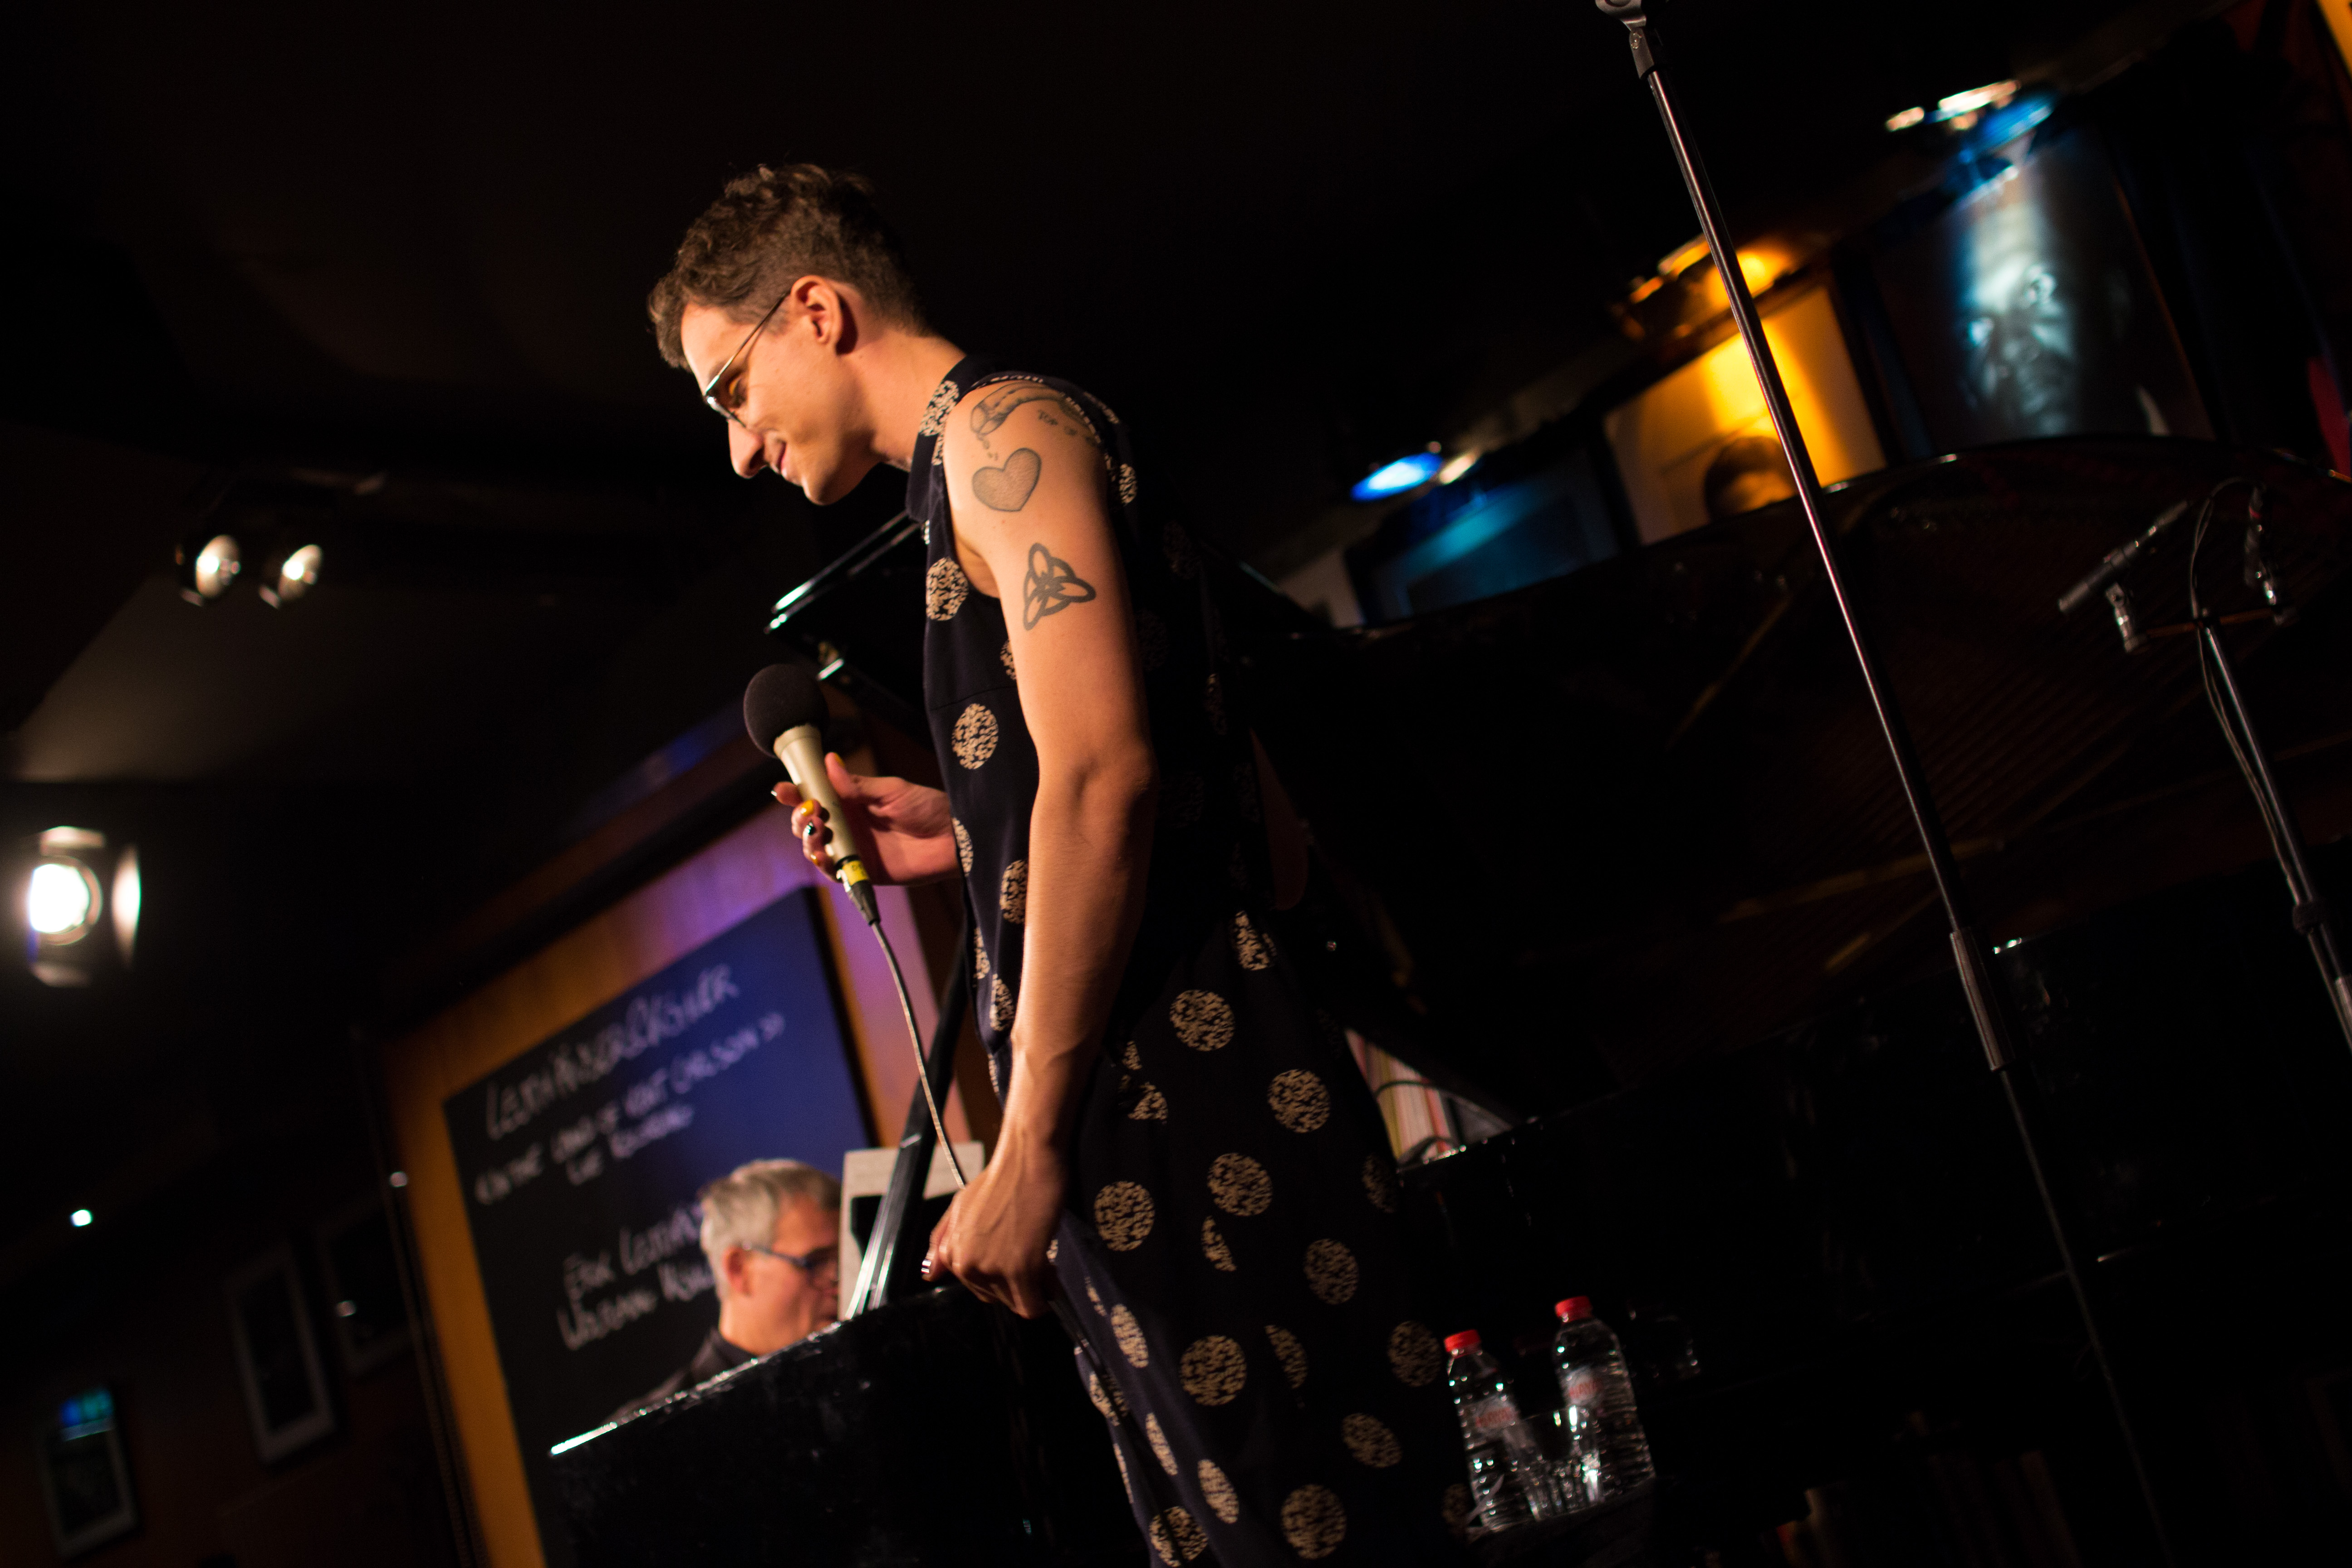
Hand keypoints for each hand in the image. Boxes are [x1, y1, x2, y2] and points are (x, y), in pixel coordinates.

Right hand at [773, 753, 958, 884]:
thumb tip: (829, 761)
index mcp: (852, 801)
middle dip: (800, 817)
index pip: (815, 796)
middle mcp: (847, 825)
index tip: (782, 789)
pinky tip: (821, 854)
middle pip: (808, 823)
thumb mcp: (892, 791)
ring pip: (815, 847)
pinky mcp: (862, 871)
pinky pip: (833, 871)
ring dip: (808, 838)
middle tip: (810, 809)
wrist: (954, 839)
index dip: (795, 794)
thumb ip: (858, 784)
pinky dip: (823, 863)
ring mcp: (853, 848)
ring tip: (817, 827)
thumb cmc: (927, 808)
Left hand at [923, 1132, 1065, 1318]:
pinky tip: (1050, 1267)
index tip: (1016, 1257)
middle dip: (1018, 1283)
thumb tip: (929, 1275)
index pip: (979, 1290)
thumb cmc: (1001, 1178)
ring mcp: (993, 1268)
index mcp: (952, 1253)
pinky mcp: (1021, 1268)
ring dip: (1035, 1286)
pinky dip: (1046, 1293)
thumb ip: (942, 1242)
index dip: (1003, 1276)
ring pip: (1018, 1304)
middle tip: (1033, 1253)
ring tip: (1042, 1255)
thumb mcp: (960, 1207)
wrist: (1027, 1157)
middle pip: (999, 1299)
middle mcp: (967, 1265)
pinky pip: (1034, 1306)